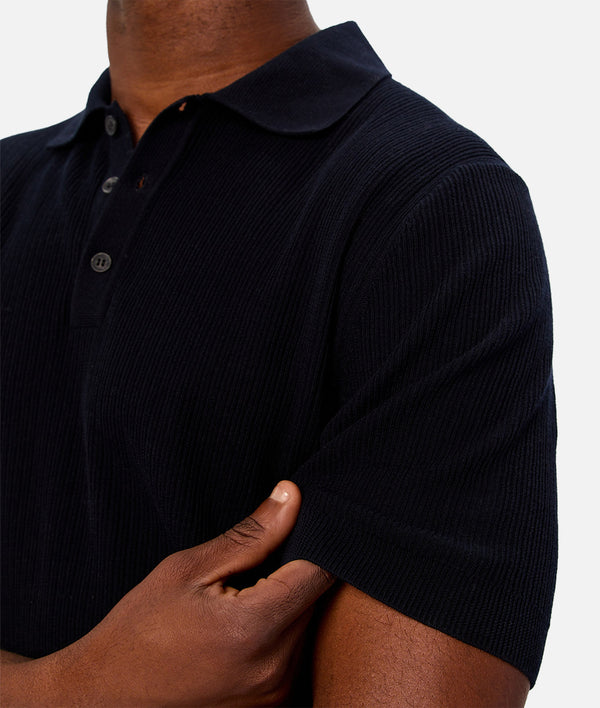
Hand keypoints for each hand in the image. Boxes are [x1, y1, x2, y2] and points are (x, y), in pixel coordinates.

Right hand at [1, 481, 333, 706]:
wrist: (105, 695)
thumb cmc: (139, 628)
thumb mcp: (188, 569)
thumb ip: (250, 536)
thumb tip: (292, 496)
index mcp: (255, 629)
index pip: (320, 571)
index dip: (314, 539)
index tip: (295, 526)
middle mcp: (276, 668)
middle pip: (315, 597)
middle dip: (294, 570)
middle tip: (251, 566)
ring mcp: (276, 694)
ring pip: (306, 623)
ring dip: (286, 601)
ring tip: (239, 598)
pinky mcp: (271, 704)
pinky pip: (293, 651)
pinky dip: (278, 630)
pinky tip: (240, 627)